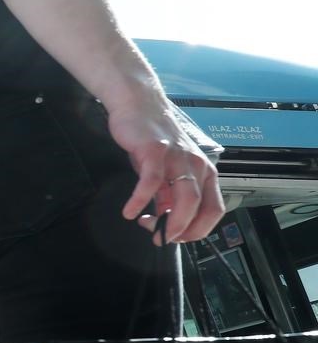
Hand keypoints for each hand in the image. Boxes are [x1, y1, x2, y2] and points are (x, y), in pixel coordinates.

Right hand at [107, 104, 225, 242]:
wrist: (137, 104)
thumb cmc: (152, 137)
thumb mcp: (165, 169)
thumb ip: (169, 193)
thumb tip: (165, 218)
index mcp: (204, 172)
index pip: (213, 210)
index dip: (196, 230)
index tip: (176, 237)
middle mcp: (196, 166)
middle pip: (198, 207)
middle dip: (181, 230)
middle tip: (161, 238)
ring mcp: (177, 158)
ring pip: (183, 198)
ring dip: (168, 220)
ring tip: (148, 228)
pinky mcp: (154, 151)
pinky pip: (151, 182)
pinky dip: (140, 200)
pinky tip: (129, 212)